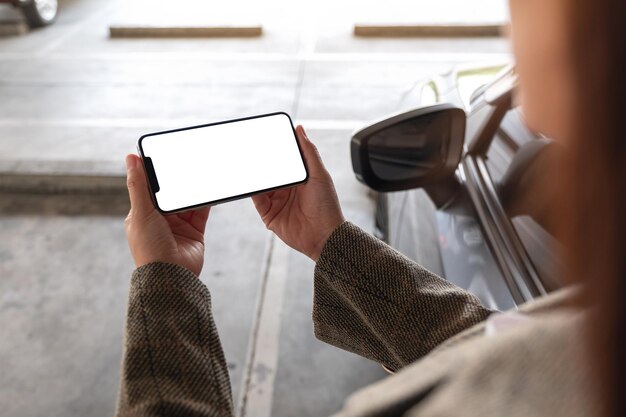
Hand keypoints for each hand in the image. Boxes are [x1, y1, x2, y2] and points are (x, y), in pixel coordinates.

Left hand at [124, 154, 209, 275]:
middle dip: (177, 178)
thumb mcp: (141, 213)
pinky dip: (206, 200)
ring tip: (200, 171)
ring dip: (192, 188)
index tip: (163, 153)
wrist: (172, 276)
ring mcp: (178, 224)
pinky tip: (210, 188)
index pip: (149, 186)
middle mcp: (160, 218)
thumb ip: (138, 185)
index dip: (155, 171)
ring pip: (187, 199)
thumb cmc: (149, 248)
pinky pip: (201, 211)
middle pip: (170, 192)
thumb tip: (130, 158)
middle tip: (185, 159)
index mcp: (142, 213)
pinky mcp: (195, 230)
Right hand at [252, 125, 344, 260]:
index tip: (266, 137)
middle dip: (261, 161)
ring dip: (254, 174)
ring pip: (261, 184)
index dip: (275, 149)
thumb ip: (309, 151)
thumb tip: (300, 129)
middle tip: (250, 147)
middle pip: (270, 171)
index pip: (284, 159)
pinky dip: (251, 190)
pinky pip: (256, 199)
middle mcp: (287, 188)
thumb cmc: (327, 206)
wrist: (324, 236)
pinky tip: (249, 180)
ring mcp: (277, 201)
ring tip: (246, 162)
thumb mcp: (319, 174)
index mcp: (300, 177)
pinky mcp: (269, 214)